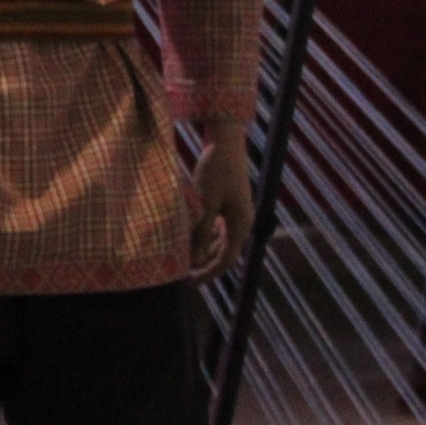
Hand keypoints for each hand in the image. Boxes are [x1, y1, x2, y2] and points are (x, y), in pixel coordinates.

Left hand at [188, 124, 253, 280]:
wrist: (225, 141)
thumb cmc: (215, 170)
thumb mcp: (205, 203)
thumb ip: (201, 232)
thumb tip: (195, 259)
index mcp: (241, 224)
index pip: (226, 260)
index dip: (208, 274)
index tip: (189, 282)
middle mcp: (243, 221)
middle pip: (225, 252)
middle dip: (204, 264)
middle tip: (182, 272)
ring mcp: (238, 212)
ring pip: (222, 241)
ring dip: (205, 250)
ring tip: (183, 257)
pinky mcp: (231, 204)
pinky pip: (219, 228)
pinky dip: (206, 236)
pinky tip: (190, 238)